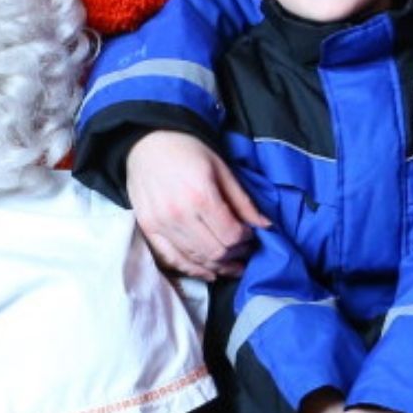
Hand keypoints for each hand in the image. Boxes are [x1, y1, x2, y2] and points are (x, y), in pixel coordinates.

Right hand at [125, 130, 269, 279]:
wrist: (147, 141)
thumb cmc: (187, 150)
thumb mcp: (221, 168)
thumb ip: (242, 200)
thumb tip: (265, 226)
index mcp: (200, 196)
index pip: (231, 235)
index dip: (246, 240)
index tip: (250, 234)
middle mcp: (179, 214)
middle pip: (215, 252)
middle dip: (235, 255)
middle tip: (244, 249)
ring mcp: (160, 224)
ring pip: (195, 259)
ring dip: (218, 266)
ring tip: (231, 263)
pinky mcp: (148, 228)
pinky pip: (171, 259)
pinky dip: (192, 269)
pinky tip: (208, 271)